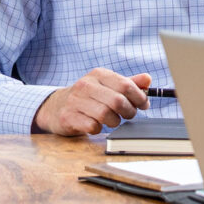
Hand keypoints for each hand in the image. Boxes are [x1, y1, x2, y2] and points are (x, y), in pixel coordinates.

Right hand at [33, 70, 153, 136]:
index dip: (139, 97)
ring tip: (113, 120)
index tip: (143, 105)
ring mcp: (75, 101)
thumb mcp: (107, 86)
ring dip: (115, 121)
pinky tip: (97, 126)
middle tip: (128, 115)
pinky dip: (99, 129)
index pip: (126, 85)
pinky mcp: (68, 117)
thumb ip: (128, 83)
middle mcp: (85, 85)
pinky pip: (92, 126)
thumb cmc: (88, 97)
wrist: (55, 106)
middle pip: (117, 101)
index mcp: (98, 75)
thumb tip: (148, 79)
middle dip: (128, 111)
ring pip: (105, 114)